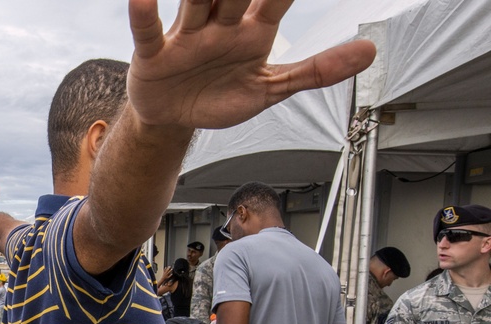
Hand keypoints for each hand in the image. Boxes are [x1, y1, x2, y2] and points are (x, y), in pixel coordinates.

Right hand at [124, 0, 376, 129]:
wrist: (175, 119)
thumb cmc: (220, 96)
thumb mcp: (272, 88)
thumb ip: (317, 70)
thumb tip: (370, 51)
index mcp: (254, 32)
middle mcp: (221, 26)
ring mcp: (188, 37)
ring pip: (196, 2)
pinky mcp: (155, 54)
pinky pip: (151, 31)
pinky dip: (145, 15)